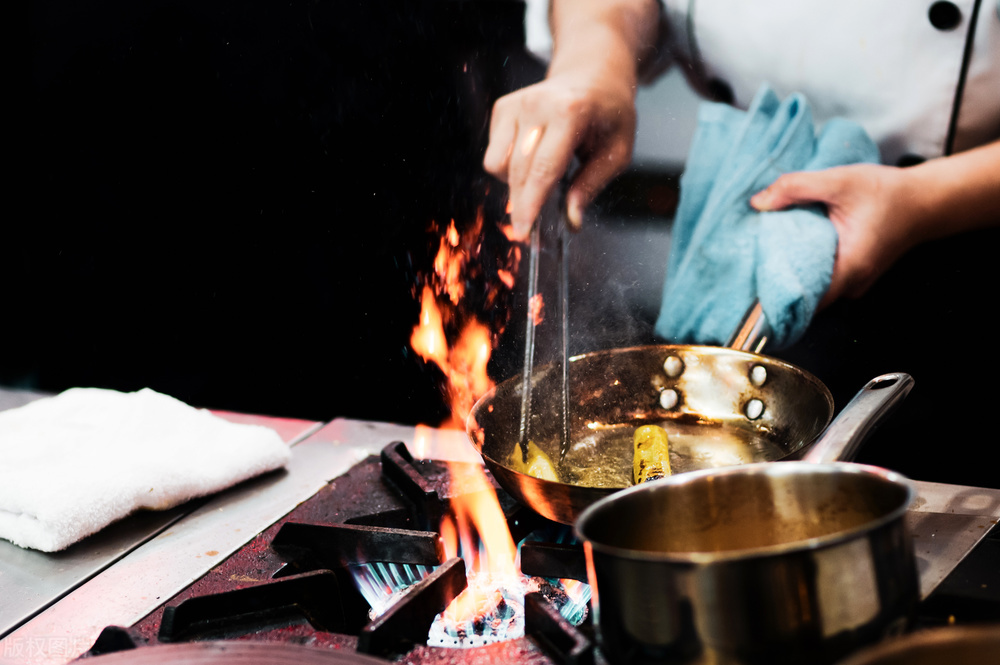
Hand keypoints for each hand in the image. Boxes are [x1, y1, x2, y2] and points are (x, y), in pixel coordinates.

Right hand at [482, 68, 636, 240]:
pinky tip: (533, 157)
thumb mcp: (617, 151)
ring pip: (499, 166)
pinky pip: (494, 156)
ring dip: (517, 183)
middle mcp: (537, 104)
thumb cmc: (609, 113)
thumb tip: (572, 220)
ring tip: (545, 174)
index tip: (524, 232)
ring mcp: (516, 104)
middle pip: (518, 171)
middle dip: (523, 204)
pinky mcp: (502, 108)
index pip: (543, 168)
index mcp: (569, 112)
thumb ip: (591, 186)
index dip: (531, 205)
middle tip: (532, 225)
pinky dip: (510, 167)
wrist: (592, 73)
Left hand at [750, 164, 927, 307]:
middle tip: (747, 264)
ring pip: (810, 286)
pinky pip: (819, 277)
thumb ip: (796, 188)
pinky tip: (787, 248)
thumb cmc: (889, 193)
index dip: (774, 298)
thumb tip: (758, 202)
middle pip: (802, 294)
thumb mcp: (840, 181)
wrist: (924, 200)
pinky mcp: (850, 275)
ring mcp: (851, 284)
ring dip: (788, 271)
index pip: (803, 300)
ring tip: (762, 253)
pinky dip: (802, 265)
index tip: (748, 291)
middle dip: (774, 280)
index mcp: (849, 270)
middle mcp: (850, 285)